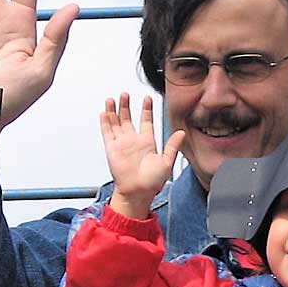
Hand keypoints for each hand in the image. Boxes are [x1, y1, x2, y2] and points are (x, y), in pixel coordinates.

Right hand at [100, 94, 185, 217]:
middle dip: (126, 106)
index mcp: (147, 142)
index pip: (146, 121)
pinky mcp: (112, 149)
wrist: (138, 192)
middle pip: (128, 118)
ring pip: (116, 122)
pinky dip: (105, 122)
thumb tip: (181, 133)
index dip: (146, 109)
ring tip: (113, 98)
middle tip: (125, 94)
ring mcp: (122, 144)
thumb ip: (173, 146)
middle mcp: (133, 141)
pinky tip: (105, 112)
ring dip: (114, 110)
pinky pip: (107, 132)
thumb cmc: (152, 182)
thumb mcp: (167, 161)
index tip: (147, 98)